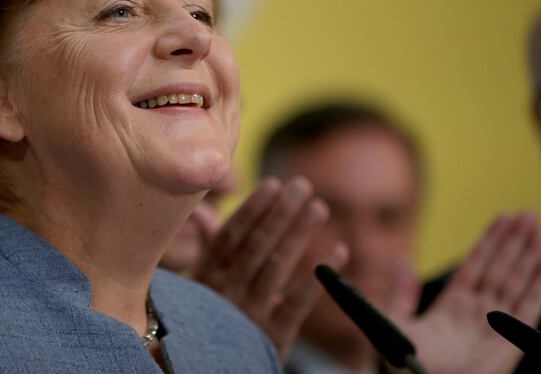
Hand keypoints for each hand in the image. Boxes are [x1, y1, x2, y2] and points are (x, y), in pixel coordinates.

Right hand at [194, 177, 347, 361]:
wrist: (209, 369)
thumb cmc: (208, 318)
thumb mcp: (201, 285)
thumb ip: (207, 248)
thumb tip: (203, 212)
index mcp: (208, 276)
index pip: (231, 236)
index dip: (252, 209)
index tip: (272, 185)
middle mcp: (225, 292)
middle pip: (256, 246)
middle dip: (280, 213)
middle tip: (302, 186)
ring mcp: (248, 315)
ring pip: (276, 268)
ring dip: (299, 235)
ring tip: (319, 208)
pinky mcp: (272, 338)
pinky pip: (298, 303)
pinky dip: (318, 277)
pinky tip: (339, 251)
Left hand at [387, 213, 540, 373]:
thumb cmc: (407, 364)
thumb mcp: (396, 323)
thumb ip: (402, 293)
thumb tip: (404, 261)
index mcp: (453, 305)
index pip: (476, 264)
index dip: (490, 241)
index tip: (503, 216)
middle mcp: (478, 311)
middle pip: (500, 268)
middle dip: (515, 241)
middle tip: (529, 212)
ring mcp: (495, 325)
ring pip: (517, 281)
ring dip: (531, 255)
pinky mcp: (511, 341)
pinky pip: (530, 306)